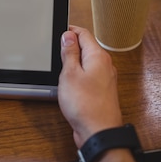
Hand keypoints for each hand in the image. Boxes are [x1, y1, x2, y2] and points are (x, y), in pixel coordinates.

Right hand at [58, 26, 147, 161]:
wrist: (98, 131)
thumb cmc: (85, 105)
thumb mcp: (69, 74)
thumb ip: (69, 52)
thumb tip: (68, 36)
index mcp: (98, 56)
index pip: (84, 34)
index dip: (69, 30)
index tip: (58, 32)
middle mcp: (105, 65)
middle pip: (87, 47)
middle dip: (71, 46)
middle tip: (55, 51)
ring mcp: (105, 78)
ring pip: (87, 62)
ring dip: (74, 61)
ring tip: (60, 67)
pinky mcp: (102, 91)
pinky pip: (89, 75)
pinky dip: (78, 74)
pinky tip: (69, 82)